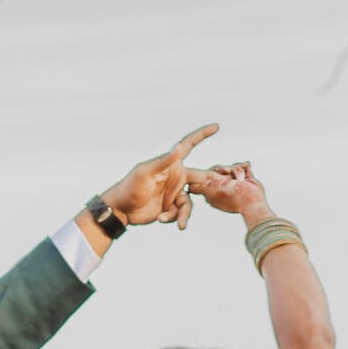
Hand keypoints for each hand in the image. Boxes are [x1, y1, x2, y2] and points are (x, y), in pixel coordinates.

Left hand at [100, 123, 219, 229]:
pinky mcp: (171, 207)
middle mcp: (176, 177)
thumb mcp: (144, 173)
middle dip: (212, 183)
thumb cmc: (129, 187)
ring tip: (175, 221)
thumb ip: (162, 161)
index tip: (216, 126)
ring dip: (184, 213)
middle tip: (226, 186)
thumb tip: (178, 148)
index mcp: (171, 164)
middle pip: (201, 178)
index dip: (202, 135)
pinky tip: (162, 219)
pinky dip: (174, 218)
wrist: (121, 210)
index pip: (188, 146)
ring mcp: (174, 193)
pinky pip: (181, 213)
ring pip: (191, 202)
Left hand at [190, 161, 271, 223]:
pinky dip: (244, 170)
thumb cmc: (229, 196)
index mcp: (213, 190)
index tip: (217, 178)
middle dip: (225, 171)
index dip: (213, 173)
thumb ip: (198, 187)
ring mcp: (236, 182)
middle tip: (229, 179)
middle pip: (220, 169)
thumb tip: (188, 187)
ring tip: (239, 180)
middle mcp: (223, 186)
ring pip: (232, 167)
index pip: (210, 174)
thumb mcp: (208, 190)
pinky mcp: (246, 178)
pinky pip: (244, 166)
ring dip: (235, 171)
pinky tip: (245, 178)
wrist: (250, 200)